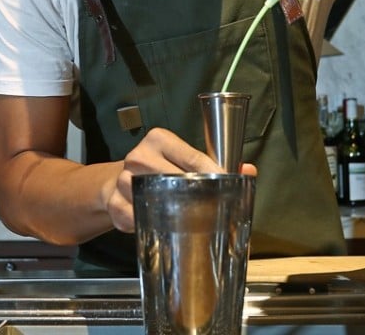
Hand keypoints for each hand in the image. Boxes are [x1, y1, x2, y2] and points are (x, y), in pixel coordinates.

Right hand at [105, 127, 257, 232]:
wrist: (116, 181)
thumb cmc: (159, 169)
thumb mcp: (182, 159)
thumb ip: (215, 163)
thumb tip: (249, 169)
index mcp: (159, 139)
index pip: (193, 157)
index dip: (213, 173)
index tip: (227, 187)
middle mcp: (139, 156)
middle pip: (176, 179)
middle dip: (196, 196)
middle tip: (211, 209)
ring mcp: (123, 180)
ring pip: (156, 200)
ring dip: (172, 213)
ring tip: (186, 218)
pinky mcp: (115, 204)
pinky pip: (137, 219)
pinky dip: (150, 224)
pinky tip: (158, 224)